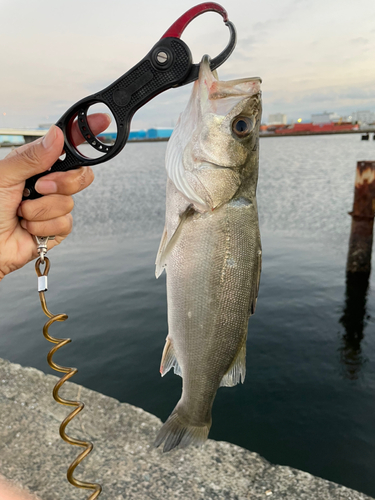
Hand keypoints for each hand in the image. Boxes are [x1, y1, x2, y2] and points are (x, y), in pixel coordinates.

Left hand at [0, 114, 109, 280]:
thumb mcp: (4, 176)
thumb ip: (33, 157)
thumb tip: (56, 135)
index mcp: (34, 164)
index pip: (65, 145)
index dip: (84, 133)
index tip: (102, 121)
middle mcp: (46, 183)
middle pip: (79, 175)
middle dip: (62, 183)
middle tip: (39, 187)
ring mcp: (51, 206)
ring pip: (69, 202)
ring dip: (42, 210)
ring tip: (21, 213)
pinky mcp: (55, 228)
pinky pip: (66, 223)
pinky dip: (44, 227)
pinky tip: (28, 227)